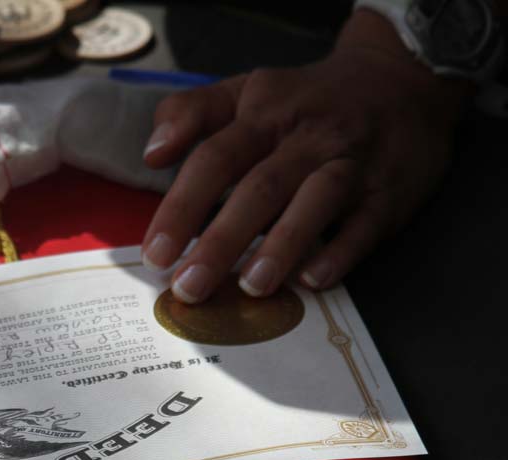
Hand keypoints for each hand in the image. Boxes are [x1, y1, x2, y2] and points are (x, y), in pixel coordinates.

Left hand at [141, 9, 469, 302]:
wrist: (401, 79)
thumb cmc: (305, 100)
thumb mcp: (246, 90)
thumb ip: (190, 112)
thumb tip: (152, 154)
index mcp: (263, 116)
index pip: (214, 160)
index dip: (182, 207)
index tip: (156, 253)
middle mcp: (307, 139)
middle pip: (259, 189)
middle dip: (221, 241)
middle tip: (189, 287)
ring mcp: (351, 164)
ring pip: (315, 203)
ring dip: (282, 246)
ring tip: (251, 286)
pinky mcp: (389, 192)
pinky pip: (366, 224)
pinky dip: (341, 252)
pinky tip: (314, 280)